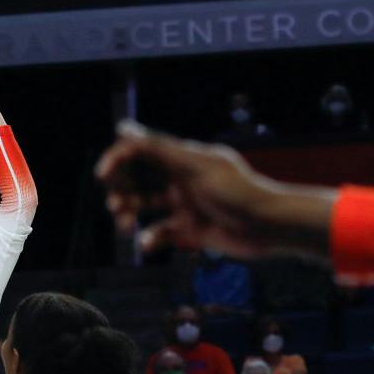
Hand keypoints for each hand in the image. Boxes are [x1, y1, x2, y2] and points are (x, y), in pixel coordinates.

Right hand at [95, 123, 330, 258]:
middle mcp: (179, 179)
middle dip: (122, 191)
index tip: (104, 175)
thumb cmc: (238, 191)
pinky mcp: (188, 230)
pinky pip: (159, 233)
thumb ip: (159, 149)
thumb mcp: (195, 167)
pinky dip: (149, 239)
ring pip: (143, 206)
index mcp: (181, 159)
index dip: (119, 160)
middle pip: (137, 179)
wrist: (268, 227)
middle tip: (117, 205)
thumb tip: (122, 129)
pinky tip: (148, 244)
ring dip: (129, 214)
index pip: (141, 152)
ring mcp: (183, 205)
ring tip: (125, 226)